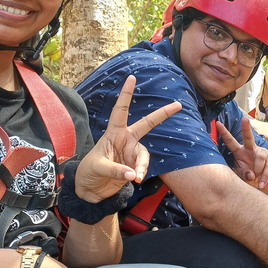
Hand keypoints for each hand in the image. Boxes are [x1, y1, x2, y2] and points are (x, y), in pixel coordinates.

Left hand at [74, 75, 180, 202]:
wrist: (90, 190)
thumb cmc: (88, 172)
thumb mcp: (98, 167)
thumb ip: (115, 170)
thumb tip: (133, 174)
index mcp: (113, 132)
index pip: (120, 110)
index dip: (126, 94)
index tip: (132, 78)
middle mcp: (125, 139)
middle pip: (147, 124)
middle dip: (162, 114)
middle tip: (178, 104)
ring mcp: (131, 152)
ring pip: (144, 154)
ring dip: (142, 165)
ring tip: (135, 177)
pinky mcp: (134, 166)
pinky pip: (142, 168)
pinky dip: (140, 173)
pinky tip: (134, 179)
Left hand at [217, 117, 267, 189]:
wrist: (267, 183)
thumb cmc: (251, 177)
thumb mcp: (243, 177)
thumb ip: (243, 175)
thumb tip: (250, 174)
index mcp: (240, 152)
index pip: (231, 142)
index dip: (224, 133)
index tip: (217, 123)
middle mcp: (251, 149)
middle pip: (248, 137)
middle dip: (246, 128)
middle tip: (245, 119)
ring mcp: (263, 153)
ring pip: (260, 155)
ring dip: (258, 168)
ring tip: (256, 177)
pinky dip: (264, 176)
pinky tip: (261, 184)